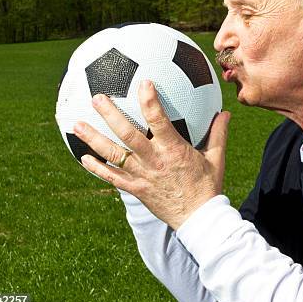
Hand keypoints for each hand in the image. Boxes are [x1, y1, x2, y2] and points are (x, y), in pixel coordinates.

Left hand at [73, 80, 230, 229]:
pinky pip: (112, 178)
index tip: (144, 82)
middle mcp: (154, 161)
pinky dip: (96, 168)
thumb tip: (225, 112)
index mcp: (174, 150)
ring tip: (77, 124)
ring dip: (94, 139)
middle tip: (97, 98)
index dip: (150, 101)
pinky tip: (83, 157)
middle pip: (127, 135)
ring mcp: (142, 176)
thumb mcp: (217, 158)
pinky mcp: (136, 189)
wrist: (198, 219)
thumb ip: (218, 133)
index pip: (159, 121)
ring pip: (114, 155)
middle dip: (111, 115)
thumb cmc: (208, 186)